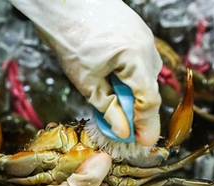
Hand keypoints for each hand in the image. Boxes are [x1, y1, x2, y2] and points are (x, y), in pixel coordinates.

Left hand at [8, 0, 162, 145]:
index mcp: (136, 58)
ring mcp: (145, 37)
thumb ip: (107, 108)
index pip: (149, 101)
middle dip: (134, 110)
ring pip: (143, 76)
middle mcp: (147, 47)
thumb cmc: (70, 36)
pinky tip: (109, 77)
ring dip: (129, 91)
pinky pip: (139, 62)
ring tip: (107, 95)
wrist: (64, 3)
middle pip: (148, 89)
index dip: (147, 125)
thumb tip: (123, 130)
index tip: (143, 143)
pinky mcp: (138, 33)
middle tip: (118, 126)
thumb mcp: (86, 81)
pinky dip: (127, 75)